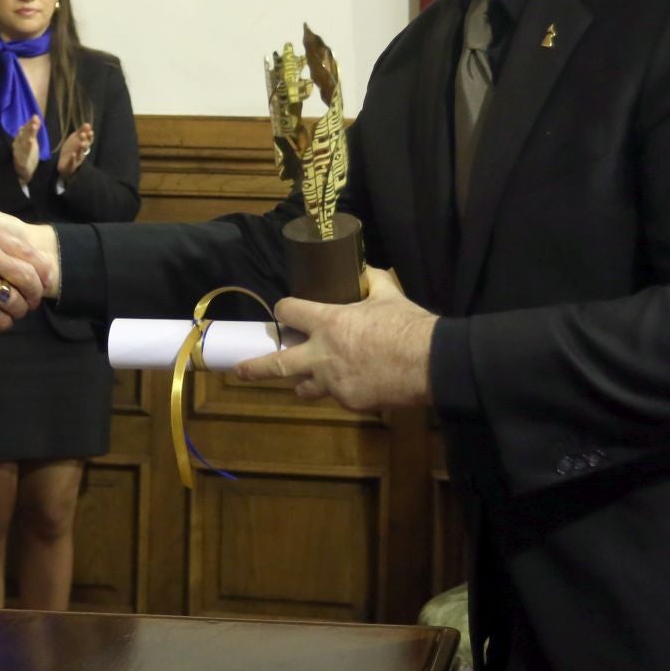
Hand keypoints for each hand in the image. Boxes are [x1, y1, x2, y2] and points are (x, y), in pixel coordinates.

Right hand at [12, 116, 42, 183]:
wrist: (22, 171)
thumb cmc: (26, 153)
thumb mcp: (31, 140)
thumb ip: (32, 130)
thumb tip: (35, 117)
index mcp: (21, 139)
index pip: (25, 129)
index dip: (30, 123)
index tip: (36, 116)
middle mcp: (18, 144)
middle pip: (24, 134)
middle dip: (29, 128)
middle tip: (35, 120)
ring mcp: (19, 153)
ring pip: (24, 144)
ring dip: (28, 137)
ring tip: (33, 131)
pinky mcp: (21, 162)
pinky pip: (24, 156)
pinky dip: (26, 150)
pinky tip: (30, 143)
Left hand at [56, 123, 94, 177]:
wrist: (64, 165)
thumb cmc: (72, 150)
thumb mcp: (75, 139)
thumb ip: (81, 132)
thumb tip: (88, 123)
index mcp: (83, 146)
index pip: (88, 141)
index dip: (89, 137)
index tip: (90, 131)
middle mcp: (82, 152)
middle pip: (84, 147)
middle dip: (84, 140)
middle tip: (82, 134)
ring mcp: (77, 159)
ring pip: (80, 153)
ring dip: (80, 148)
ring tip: (81, 143)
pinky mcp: (71, 165)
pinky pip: (72, 162)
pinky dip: (73, 158)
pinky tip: (73, 154)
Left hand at [234, 267, 435, 411]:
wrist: (430, 363)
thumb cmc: (406, 325)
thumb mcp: (388, 294)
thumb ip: (372, 281)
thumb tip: (364, 268)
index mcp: (328, 322)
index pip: (289, 312)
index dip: (285, 309)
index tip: (283, 311)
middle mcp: (322, 354)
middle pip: (277, 364)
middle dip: (255, 367)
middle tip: (239, 370)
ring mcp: (333, 383)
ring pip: (304, 387)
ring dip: (301, 382)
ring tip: (302, 381)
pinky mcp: (350, 402)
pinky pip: (337, 396)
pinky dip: (339, 389)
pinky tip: (354, 384)